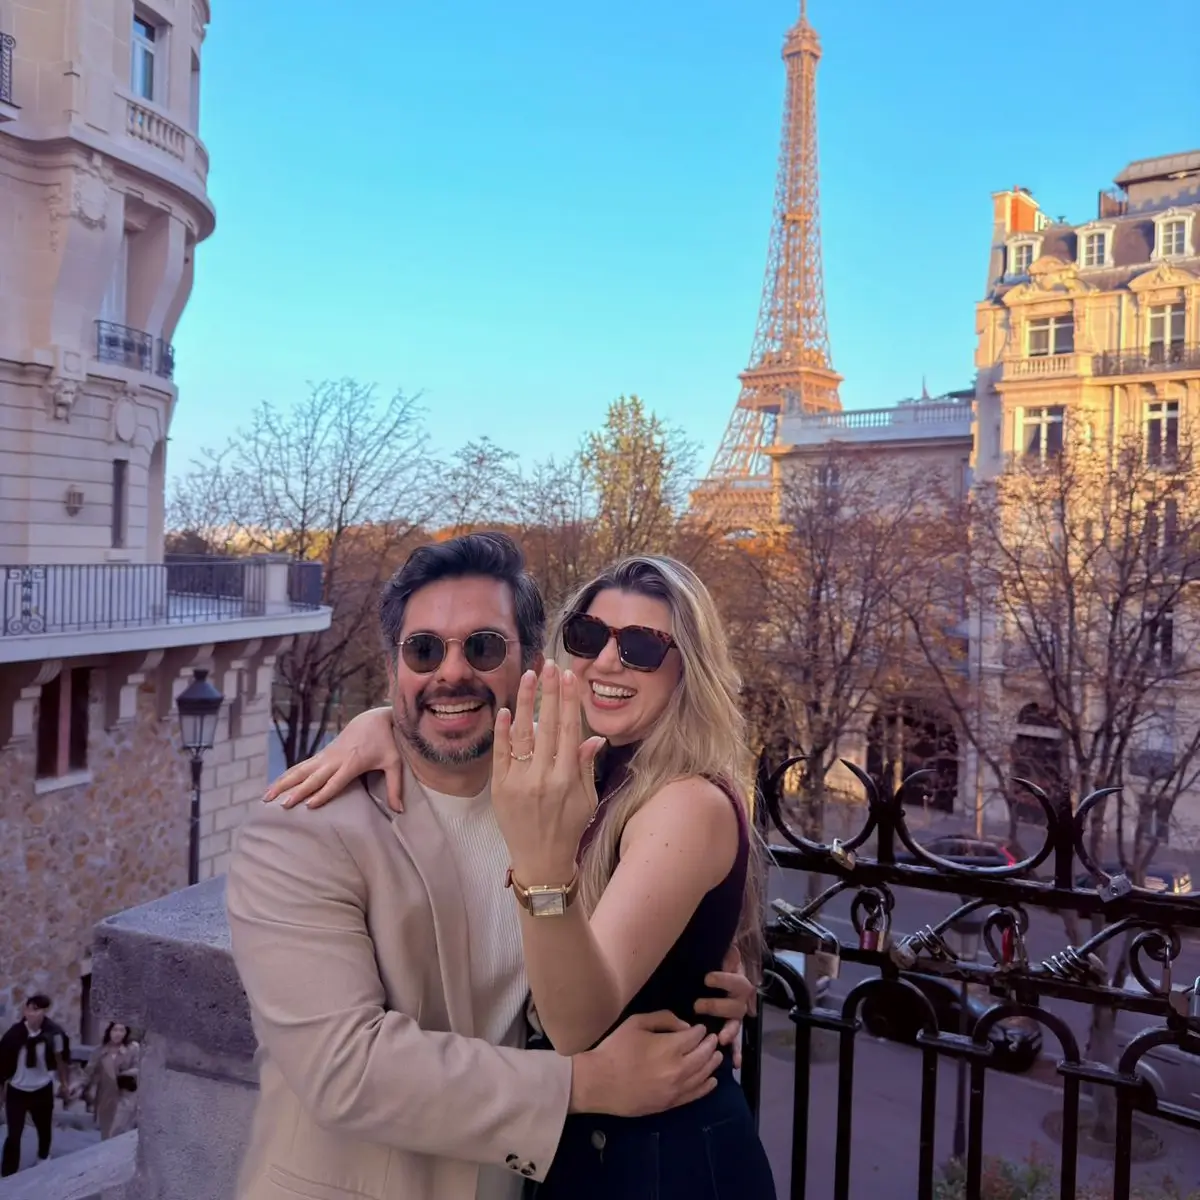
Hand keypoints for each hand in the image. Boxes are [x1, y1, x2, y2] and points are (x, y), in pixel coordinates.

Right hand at [263, 707, 404, 811]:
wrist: (373, 718)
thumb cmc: (386, 742)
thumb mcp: (394, 763)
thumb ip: (395, 787)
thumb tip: (399, 811)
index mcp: (352, 763)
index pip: (335, 781)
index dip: (323, 793)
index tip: (309, 805)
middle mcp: (335, 759)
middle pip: (313, 777)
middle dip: (298, 791)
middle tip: (283, 806)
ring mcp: (326, 756)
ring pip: (300, 770)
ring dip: (283, 783)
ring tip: (266, 797)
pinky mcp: (322, 754)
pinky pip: (301, 766)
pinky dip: (286, 775)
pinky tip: (274, 786)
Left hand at [491, 664, 604, 881]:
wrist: (540, 860)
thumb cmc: (569, 828)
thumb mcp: (587, 798)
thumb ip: (586, 765)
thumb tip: (593, 736)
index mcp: (567, 778)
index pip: (568, 729)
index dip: (568, 701)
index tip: (568, 677)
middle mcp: (543, 777)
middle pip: (546, 724)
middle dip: (549, 691)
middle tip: (550, 665)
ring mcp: (518, 782)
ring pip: (522, 734)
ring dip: (524, 702)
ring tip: (528, 676)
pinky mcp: (499, 788)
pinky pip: (500, 754)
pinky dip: (501, 731)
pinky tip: (504, 710)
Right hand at [569, 1011, 722, 1116]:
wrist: (599, 1082)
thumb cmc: (616, 1049)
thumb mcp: (636, 1022)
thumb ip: (664, 1018)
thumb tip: (684, 1026)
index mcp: (671, 1047)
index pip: (695, 1037)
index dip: (700, 1030)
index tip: (700, 1028)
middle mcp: (679, 1069)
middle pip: (704, 1055)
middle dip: (711, 1045)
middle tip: (713, 1040)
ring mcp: (676, 1089)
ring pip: (703, 1075)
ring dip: (712, 1064)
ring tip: (717, 1057)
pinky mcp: (670, 1104)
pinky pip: (695, 1095)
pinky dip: (706, 1087)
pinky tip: (712, 1081)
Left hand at [694, 945, 757, 1069]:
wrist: (713, 964)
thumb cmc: (714, 957)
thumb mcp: (720, 951)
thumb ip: (726, 952)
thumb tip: (730, 949)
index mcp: (738, 978)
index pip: (737, 981)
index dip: (724, 981)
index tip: (707, 979)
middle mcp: (740, 997)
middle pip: (736, 1005)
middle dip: (717, 1006)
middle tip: (697, 1006)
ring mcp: (735, 1013)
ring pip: (736, 1023)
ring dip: (729, 1032)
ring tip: (720, 1038)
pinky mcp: (729, 1025)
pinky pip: (735, 1040)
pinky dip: (735, 1052)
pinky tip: (734, 1063)